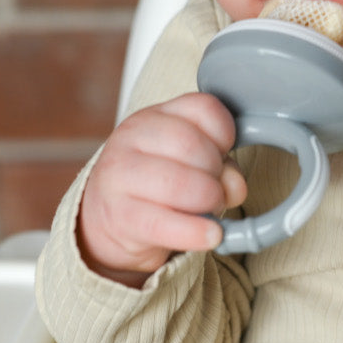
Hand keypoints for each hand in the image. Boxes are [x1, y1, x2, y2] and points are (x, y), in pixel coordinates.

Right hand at [77, 93, 245, 285]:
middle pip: (190, 145)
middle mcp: (132, 137)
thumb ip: (221, 165)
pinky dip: (196, 232)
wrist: (107, 216)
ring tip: (211, 208)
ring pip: (178, 183)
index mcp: (155, 115)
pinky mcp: (117, 214)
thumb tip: (235, 186)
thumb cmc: (157, 182)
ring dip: (208, 200)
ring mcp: (119, 174)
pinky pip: (163, 224)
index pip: (203, 108)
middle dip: (216, 171)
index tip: (225, 152)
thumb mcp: (189, 161)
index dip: (225, 133)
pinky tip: (211, 234)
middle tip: (217, 188)